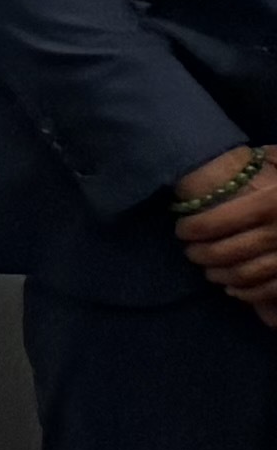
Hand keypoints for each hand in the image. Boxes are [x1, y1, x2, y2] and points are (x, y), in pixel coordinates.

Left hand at [181, 146, 276, 315]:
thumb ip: (275, 157)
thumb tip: (252, 155)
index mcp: (275, 202)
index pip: (217, 220)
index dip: (193, 227)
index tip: (182, 228)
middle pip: (225, 251)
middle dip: (200, 254)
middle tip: (189, 251)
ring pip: (243, 275)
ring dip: (218, 275)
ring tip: (207, 269)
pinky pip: (268, 291)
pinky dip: (246, 294)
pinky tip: (233, 288)